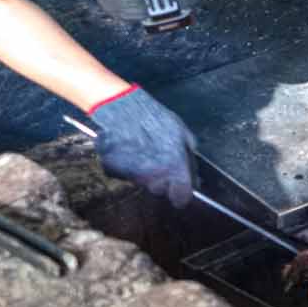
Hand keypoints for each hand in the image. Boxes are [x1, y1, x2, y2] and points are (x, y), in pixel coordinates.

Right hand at [91, 87, 197, 206]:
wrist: (121, 108)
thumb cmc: (154, 118)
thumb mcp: (182, 133)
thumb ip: (190, 157)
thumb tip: (195, 174)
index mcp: (174, 169)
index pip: (181, 198)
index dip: (182, 195)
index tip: (181, 190)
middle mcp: (153, 178)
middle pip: (160, 191)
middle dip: (162, 180)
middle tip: (159, 160)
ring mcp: (131, 176)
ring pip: (142, 183)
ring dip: (144, 172)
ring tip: (143, 151)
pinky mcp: (112, 172)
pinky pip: (123, 175)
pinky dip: (126, 167)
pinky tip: (129, 150)